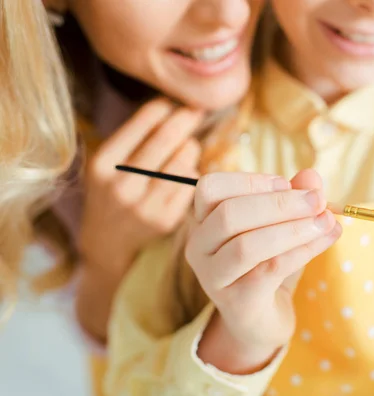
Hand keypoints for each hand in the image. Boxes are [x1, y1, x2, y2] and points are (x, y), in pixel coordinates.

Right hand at [79, 98, 202, 275]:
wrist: (107, 241)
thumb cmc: (113, 190)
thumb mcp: (109, 163)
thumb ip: (135, 137)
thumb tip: (173, 104)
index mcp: (103, 164)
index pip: (141, 123)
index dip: (164, 107)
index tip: (174, 101)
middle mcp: (120, 185)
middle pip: (166, 139)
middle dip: (186, 120)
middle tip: (197, 110)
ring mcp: (143, 205)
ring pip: (183, 163)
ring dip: (190, 149)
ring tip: (187, 147)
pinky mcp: (164, 220)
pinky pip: (190, 185)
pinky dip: (192, 174)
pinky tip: (185, 174)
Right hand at [186, 169, 340, 370]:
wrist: (262, 321)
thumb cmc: (267, 266)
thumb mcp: (282, 226)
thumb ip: (294, 198)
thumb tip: (312, 176)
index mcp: (203, 220)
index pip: (211, 188)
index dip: (250, 181)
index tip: (287, 183)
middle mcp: (199, 247)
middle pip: (229, 214)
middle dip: (279, 203)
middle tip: (318, 200)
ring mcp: (214, 277)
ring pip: (247, 246)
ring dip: (294, 229)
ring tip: (327, 221)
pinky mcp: (237, 302)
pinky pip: (269, 270)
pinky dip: (302, 251)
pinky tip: (326, 239)